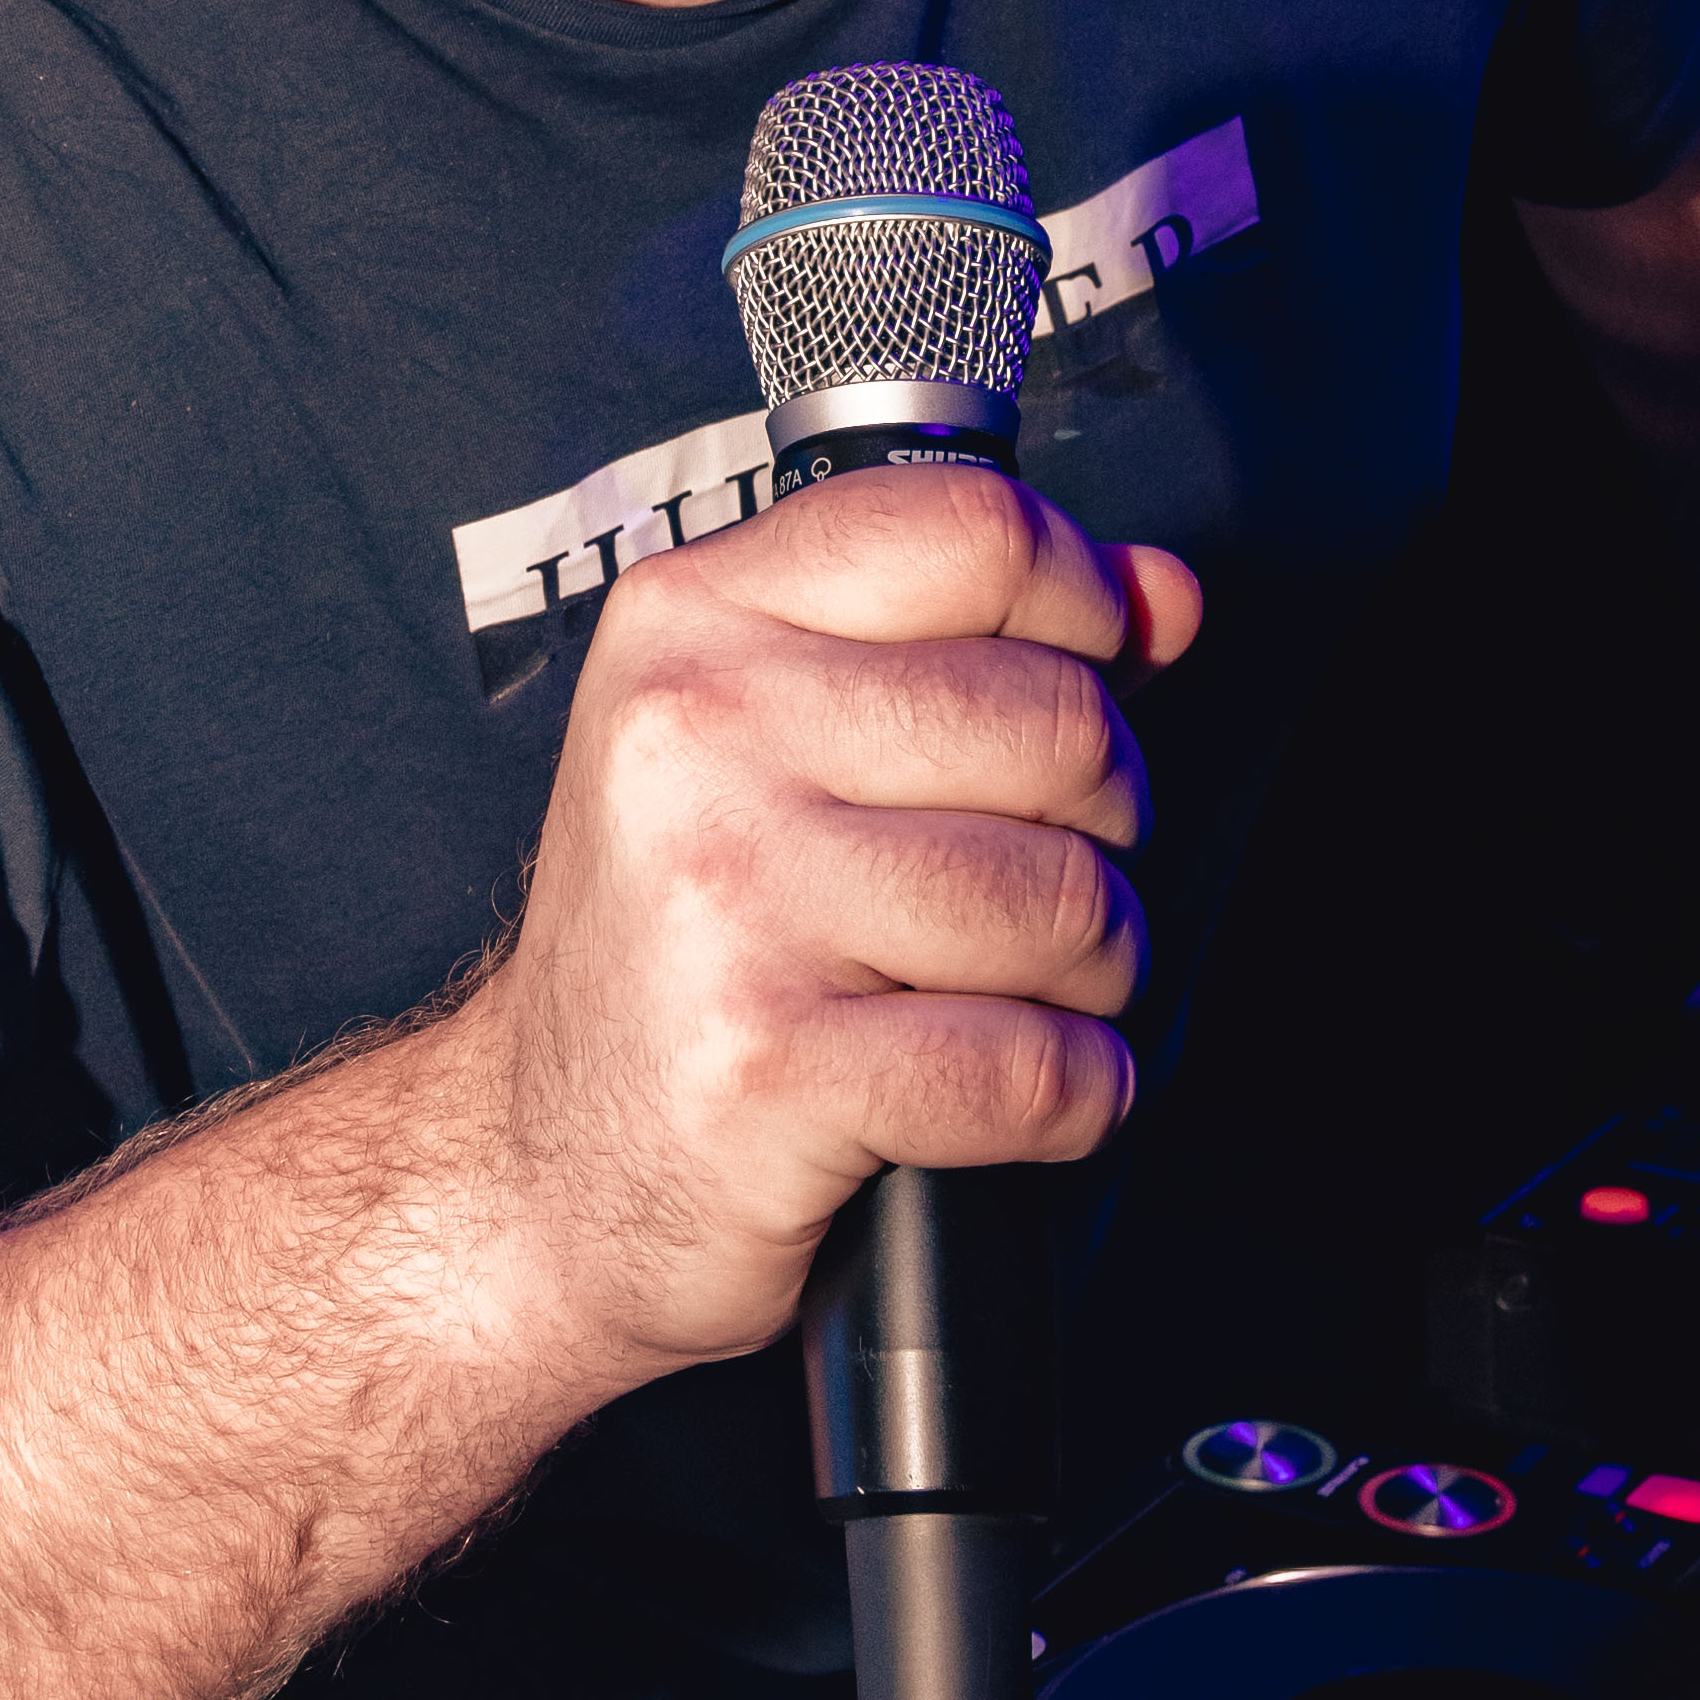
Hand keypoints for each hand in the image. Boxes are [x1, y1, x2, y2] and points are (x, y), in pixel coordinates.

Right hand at [458, 475, 1201, 1400]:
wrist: (539, 1167)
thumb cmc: (675, 949)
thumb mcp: (770, 744)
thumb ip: (969, 646)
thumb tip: (1160, 595)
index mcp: (694, 622)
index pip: (973, 532)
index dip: (1079, 609)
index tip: (1081, 676)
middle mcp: (695, 733)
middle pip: (1059, 722)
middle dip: (1100, 827)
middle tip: (1032, 882)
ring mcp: (726, 896)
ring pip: (1066, 901)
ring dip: (1092, 974)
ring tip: (1011, 990)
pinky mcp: (768, 1062)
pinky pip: (1037, 1066)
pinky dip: (1073, 1095)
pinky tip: (1012, 1090)